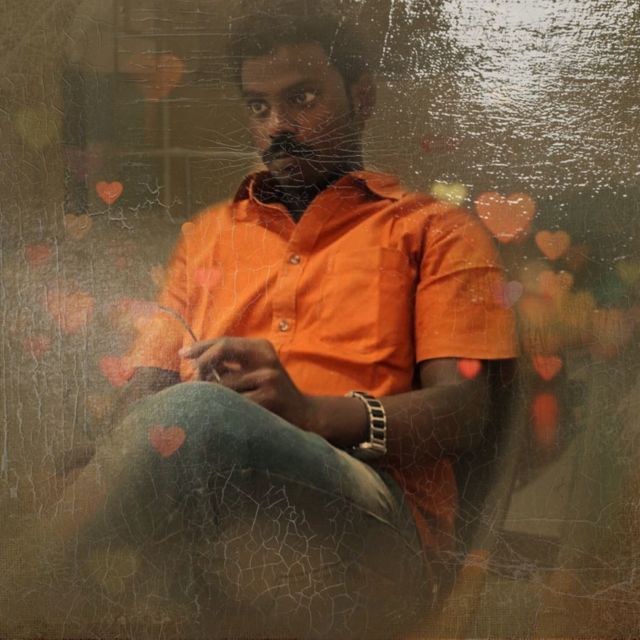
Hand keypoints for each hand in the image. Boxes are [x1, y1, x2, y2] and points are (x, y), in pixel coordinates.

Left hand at [179, 337, 316, 429]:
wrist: (303, 413)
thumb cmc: (271, 393)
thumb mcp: (255, 372)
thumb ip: (231, 365)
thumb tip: (194, 362)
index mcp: (261, 348)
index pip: (225, 341)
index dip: (201, 347)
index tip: (182, 354)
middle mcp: (266, 357)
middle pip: (223, 349)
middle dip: (202, 362)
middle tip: (190, 378)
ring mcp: (269, 377)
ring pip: (224, 382)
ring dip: (211, 392)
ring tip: (208, 401)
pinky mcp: (269, 397)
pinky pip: (234, 401)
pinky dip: (223, 406)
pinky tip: (222, 412)